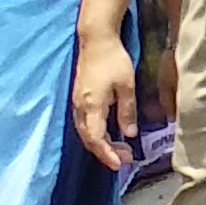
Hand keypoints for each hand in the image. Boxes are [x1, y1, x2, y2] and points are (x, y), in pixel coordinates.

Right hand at [71, 17, 142, 170]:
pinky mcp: (79, 98)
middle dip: (105, 152)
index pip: (96, 138)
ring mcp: (77, 103)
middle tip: (124, 159)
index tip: (119, 165)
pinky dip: (95, 134)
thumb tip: (129, 135)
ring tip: (120, 150)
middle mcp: (80, 107)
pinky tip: (108, 135)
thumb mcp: (126, 86)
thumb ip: (127, 111)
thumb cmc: (113, 60)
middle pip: (89, 138)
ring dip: (101, 144)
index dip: (107, 154)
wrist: (96, 40)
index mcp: (92, 106)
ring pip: (85, 132)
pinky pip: (84, 123)